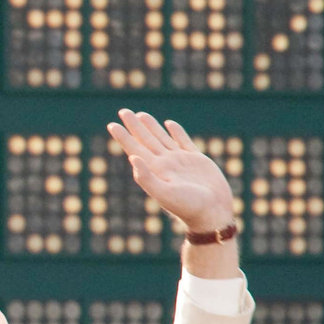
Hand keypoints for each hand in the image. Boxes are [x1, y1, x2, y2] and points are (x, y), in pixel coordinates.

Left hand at [107, 109, 233, 234]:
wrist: (212, 213)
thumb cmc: (188, 206)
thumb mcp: (164, 193)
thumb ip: (146, 178)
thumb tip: (133, 158)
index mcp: (154, 170)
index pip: (135, 149)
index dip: (123, 137)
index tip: (112, 124)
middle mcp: (164, 164)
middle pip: (146, 140)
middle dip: (134, 126)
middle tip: (123, 111)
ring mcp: (180, 161)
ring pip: (162, 138)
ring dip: (151, 126)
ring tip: (141, 115)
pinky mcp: (196, 160)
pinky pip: (183, 141)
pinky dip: (176, 132)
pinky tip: (170, 124)